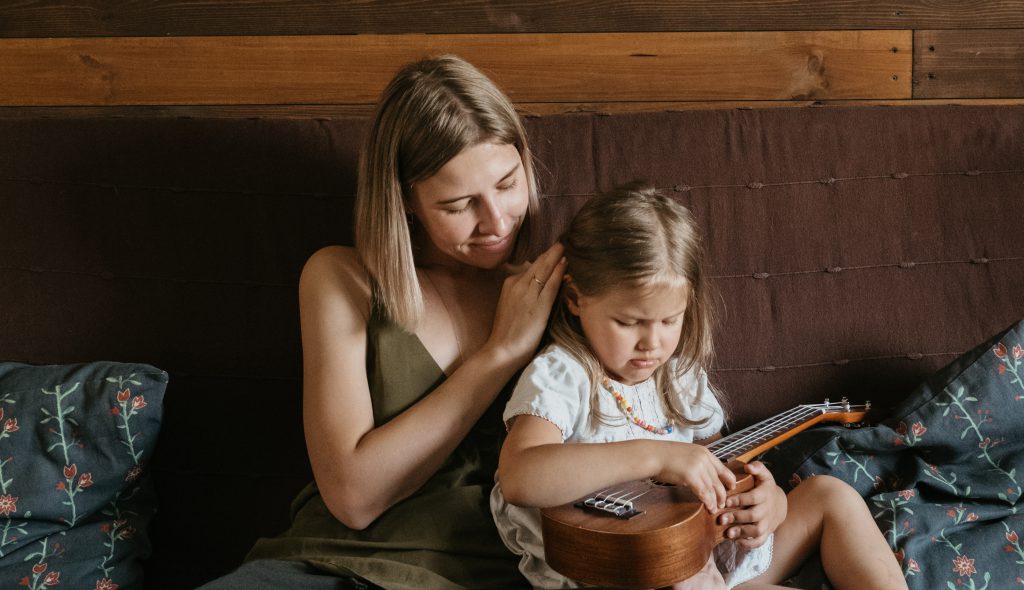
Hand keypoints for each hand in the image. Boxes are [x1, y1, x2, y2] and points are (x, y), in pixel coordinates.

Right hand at [487, 243, 565, 366]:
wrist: (502, 350)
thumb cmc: (508, 332)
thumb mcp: (511, 305)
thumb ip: (522, 293)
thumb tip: (538, 284)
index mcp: (510, 283)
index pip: (531, 267)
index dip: (545, 257)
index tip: (556, 248)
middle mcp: (517, 284)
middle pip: (539, 263)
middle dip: (552, 251)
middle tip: (565, 239)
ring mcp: (528, 294)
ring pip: (545, 270)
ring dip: (557, 256)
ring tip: (568, 245)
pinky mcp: (538, 305)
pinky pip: (551, 284)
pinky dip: (559, 272)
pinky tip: (566, 263)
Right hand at [654, 442, 735, 512]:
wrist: (652, 455)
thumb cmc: (664, 456)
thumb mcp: (686, 454)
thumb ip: (697, 462)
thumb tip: (702, 475)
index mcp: (704, 452)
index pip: (723, 468)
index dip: (729, 480)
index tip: (731, 488)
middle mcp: (704, 458)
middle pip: (719, 480)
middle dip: (723, 494)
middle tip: (723, 503)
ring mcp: (698, 467)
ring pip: (712, 488)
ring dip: (716, 501)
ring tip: (716, 509)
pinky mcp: (691, 476)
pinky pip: (704, 492)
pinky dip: (708, 502)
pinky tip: (709, 508)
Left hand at [717, 461, 785, 548]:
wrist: (779, 504)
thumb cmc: (765, 487)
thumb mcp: (764, 475)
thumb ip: (757, 468)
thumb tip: (748, 466)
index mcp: (765, 494)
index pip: (753, 498)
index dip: (739, 500)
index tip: (726, 501)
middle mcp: (767, 510)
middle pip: (753, 516)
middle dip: (737, 518)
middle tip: (721, 519)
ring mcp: (767, 523)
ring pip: (756, 531)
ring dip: (742, 533)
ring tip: (728, 533)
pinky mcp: (766, 533)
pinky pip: (759, 542)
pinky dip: (749, 545)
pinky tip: (737, 542)